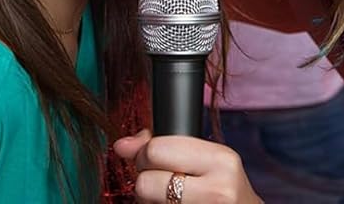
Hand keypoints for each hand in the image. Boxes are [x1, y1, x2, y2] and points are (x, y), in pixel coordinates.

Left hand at [113, 130, 261, 203]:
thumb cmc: (222, 188)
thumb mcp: (205, 160)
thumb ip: (164, 146)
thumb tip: (122, 145)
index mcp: (221, 159)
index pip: (156, 150)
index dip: (146, 156)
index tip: (154, 162)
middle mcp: (218, 189)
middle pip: (146, 182)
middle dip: (145, 182)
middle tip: (161, 185)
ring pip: (145, 203)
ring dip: (149, 202)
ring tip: (171, 200)